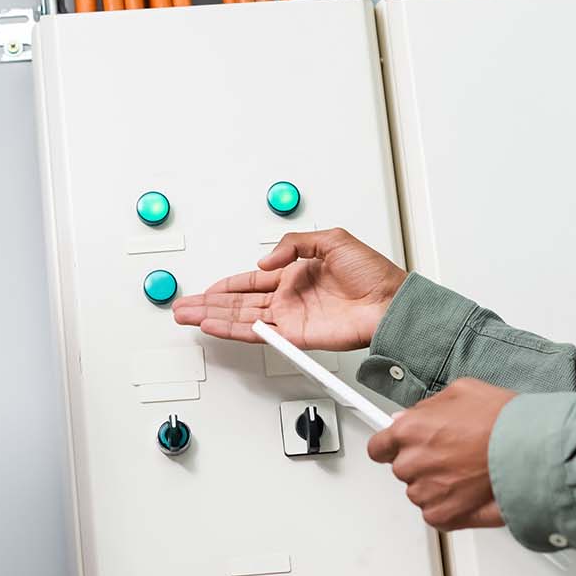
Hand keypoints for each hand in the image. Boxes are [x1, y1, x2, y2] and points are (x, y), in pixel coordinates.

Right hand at [172, 228, 406, 350]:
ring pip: (241, 318)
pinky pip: (258, 333)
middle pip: (239, 301)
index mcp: (296, 274)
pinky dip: (234, 330)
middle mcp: (289, 297)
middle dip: (209, 303)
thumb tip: (264, 261)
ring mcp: (290, 318)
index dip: (227, 284)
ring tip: (188, 316)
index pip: (251, 280)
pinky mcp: (296, 335)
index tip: (206, 288)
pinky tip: (215, 326)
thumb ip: (293, 244)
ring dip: (213, 317)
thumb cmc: (374, 274)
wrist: (391, 303)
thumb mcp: (332, 240)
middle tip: (184, 306)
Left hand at [368, 379, 513, 530]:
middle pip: (402, 468)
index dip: (391, 446)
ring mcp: (427, 492)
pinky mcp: (444, 516)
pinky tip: (470, 489)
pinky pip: (435, 513)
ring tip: (467, 470)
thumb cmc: (504, 420)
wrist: (533, 450)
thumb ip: (427, 406)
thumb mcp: (462, 391)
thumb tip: (410, 416)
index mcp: (409, 430)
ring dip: (435, 484)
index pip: (378, 447)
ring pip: (420, 491)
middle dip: (421, 461)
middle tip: (451, 453)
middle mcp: (413, 463)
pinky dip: (449, 505)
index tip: (397, 447)